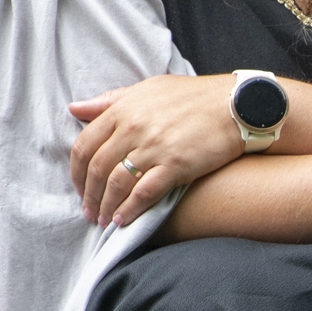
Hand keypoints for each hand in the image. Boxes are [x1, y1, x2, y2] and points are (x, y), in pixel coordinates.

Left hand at [70, 73, 241, 226]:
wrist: (235, 104)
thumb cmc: (192, 96)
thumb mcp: (147, 90)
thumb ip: (110, 101)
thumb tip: (75, 108)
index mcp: (123, 109)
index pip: (84, 144)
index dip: (76, 172)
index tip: (79, 187)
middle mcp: (134, 128)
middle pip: (97, 168)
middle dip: (89, 195)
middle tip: (89, 211)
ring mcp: (155, 147)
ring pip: (117, 183)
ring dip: (106, 206)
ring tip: (104, 221)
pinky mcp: (176, 165)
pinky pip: (144, 193)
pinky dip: (130, 210)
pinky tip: (123, 220)